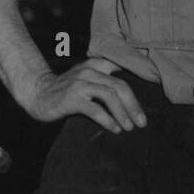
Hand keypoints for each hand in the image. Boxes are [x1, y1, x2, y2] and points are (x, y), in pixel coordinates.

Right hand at [23, 59, 147, 132]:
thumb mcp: (86, 79)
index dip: (140, 77)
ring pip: (110, 96)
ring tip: (130, 127)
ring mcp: (80, 84)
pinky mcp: (72, 98)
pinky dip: (108, 120)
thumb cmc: (66, 90)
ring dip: (123, 113)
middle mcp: (89, 71)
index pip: (122, 68)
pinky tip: (116, 129)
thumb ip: (105, 80)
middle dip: (134, 105)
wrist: (38, 93)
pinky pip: (96, 109)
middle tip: (142, 122)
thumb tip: (130, 95)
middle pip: (120, 86)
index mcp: (95, 64)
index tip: (155, 89)